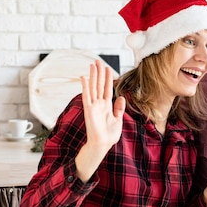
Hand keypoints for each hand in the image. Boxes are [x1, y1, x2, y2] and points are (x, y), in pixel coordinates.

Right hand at [75, 60, 125, 181]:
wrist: (103, 144)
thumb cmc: (109, 135)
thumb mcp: (118, 119)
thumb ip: (119, 108)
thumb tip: (122, 97)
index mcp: (106, 106)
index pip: (107, 88)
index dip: (107, 78)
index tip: (107, 68)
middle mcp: (99, 103)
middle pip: (99, 85)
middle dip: (99, 73)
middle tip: (98, 61)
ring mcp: (93, 106)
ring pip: (93, 87)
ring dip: (93, 76)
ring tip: (93, 64)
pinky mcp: (88, 109)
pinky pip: (86, 95)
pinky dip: (85, 86)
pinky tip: (84, 77)